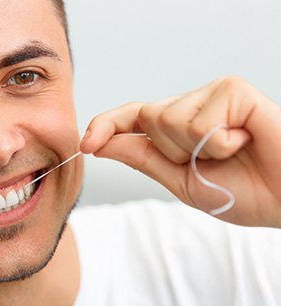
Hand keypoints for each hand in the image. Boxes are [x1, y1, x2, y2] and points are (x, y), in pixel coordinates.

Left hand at [80, 76, 280, 226]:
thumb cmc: (241, 191)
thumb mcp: (180, 180)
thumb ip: (142, 158)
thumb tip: (100, 144)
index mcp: (178, 128)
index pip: (132, 117)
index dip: (106, 126)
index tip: (86, 144)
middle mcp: (192, 106)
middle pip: (146, 118)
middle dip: (171, 152)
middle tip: (209, 161)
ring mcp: (212, 94)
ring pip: (167, 119)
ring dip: (196, 150)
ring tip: (231, 152)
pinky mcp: (233, 90)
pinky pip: (198, 121)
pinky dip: (219, 144)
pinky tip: (243, 141)